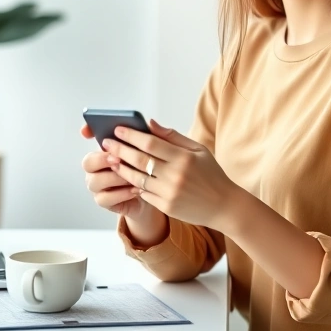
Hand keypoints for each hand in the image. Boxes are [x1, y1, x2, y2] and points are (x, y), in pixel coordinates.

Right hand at [80, 124, 145, 218]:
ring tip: (131, 177)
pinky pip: (105, 198)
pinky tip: (134, 190)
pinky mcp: (105, 200)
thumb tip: (150, 122)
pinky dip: (120, 194)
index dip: (87, 131)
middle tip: (117, 158)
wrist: (154, 194)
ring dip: (114, 178)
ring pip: (95, 181)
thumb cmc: (149, 168)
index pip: (90, 135)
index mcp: (106, 148)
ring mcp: (99, 184)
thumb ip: (152, 136)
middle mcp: (97, 166)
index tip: (87, 130)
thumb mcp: (155, 150)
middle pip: (88, 162)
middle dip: (101, 159)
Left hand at [102, 118, 239, 232]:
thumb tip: (150, 123)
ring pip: (137, 178)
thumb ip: (173, 137)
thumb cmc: (211, 174)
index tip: (118, 129)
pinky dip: (133, 184)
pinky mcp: (166, 207)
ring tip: (111, 159)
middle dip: (120, 149)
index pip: (150, 143)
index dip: (132, 135)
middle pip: (139, 160)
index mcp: (184, 158)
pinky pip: (143, 193)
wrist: (223, 206)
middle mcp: (175, 175)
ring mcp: (169, 193)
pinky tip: (125, 176)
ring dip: (121, 168)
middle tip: (106, 142)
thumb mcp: (198, 150)